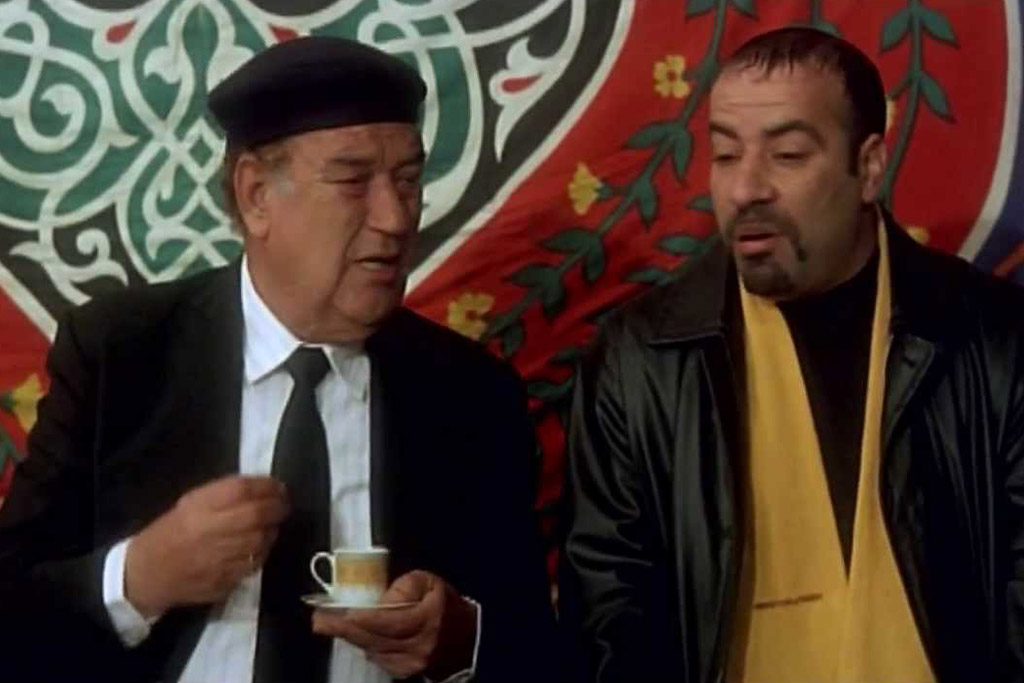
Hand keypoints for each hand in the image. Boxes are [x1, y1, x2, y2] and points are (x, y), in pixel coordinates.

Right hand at [124, 475, 288, 616]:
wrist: (148, 574)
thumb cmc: (171, 532)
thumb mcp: (191, 503)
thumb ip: (224, 493)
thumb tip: (262, 486)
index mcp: (199, 508)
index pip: (242, 490)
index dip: (267, 486)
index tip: (279, 486)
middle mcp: (212, 532)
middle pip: (258, 514)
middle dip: (278, 507)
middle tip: (283, 505)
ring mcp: (219, 559)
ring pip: (262, 541)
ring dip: (272, 531)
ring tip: (271, 525)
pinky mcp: (225, 581)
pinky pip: (254, 564)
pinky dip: (262, 553)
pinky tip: (257, 547)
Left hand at [313, 570, 477, 679]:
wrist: (470, 638)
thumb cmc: (446, 605)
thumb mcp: (429, 583)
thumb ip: (402, 587)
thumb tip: (377, 598)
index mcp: (424, 621)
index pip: (381, 622)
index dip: (354, 618)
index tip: (331, 612)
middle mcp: (416, 648)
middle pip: (369, 639)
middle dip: (341, 629)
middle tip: (319, 620)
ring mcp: (410, 665)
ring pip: (371, 650)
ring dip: (351, 637)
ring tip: (333, 624)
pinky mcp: (406, 673)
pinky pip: (378, 659)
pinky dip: (367, 646)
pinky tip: (361, 635)